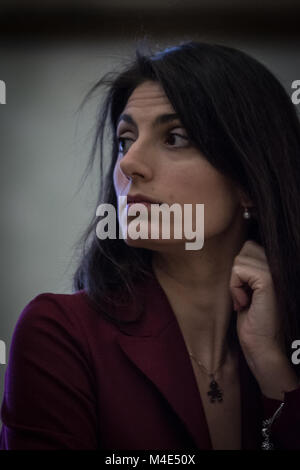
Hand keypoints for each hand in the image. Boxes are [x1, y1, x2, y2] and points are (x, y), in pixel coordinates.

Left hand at [229, 239, 299, 398]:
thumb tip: (236, 253)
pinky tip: (244, 303)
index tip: (245, 292)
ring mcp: (276, 271)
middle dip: (237, 273)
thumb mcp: (249, 290)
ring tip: (245, 301)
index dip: (241, 269)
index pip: (251, 246)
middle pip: (245, 248)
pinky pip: (238, 270)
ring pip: (240, 259)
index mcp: (279, 267)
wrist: (263, 347)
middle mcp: (281, 265)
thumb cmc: (254, 322)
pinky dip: (234, 287)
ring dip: (235, 283)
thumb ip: (248, 270)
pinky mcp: (268, 280)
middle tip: (244, 297)